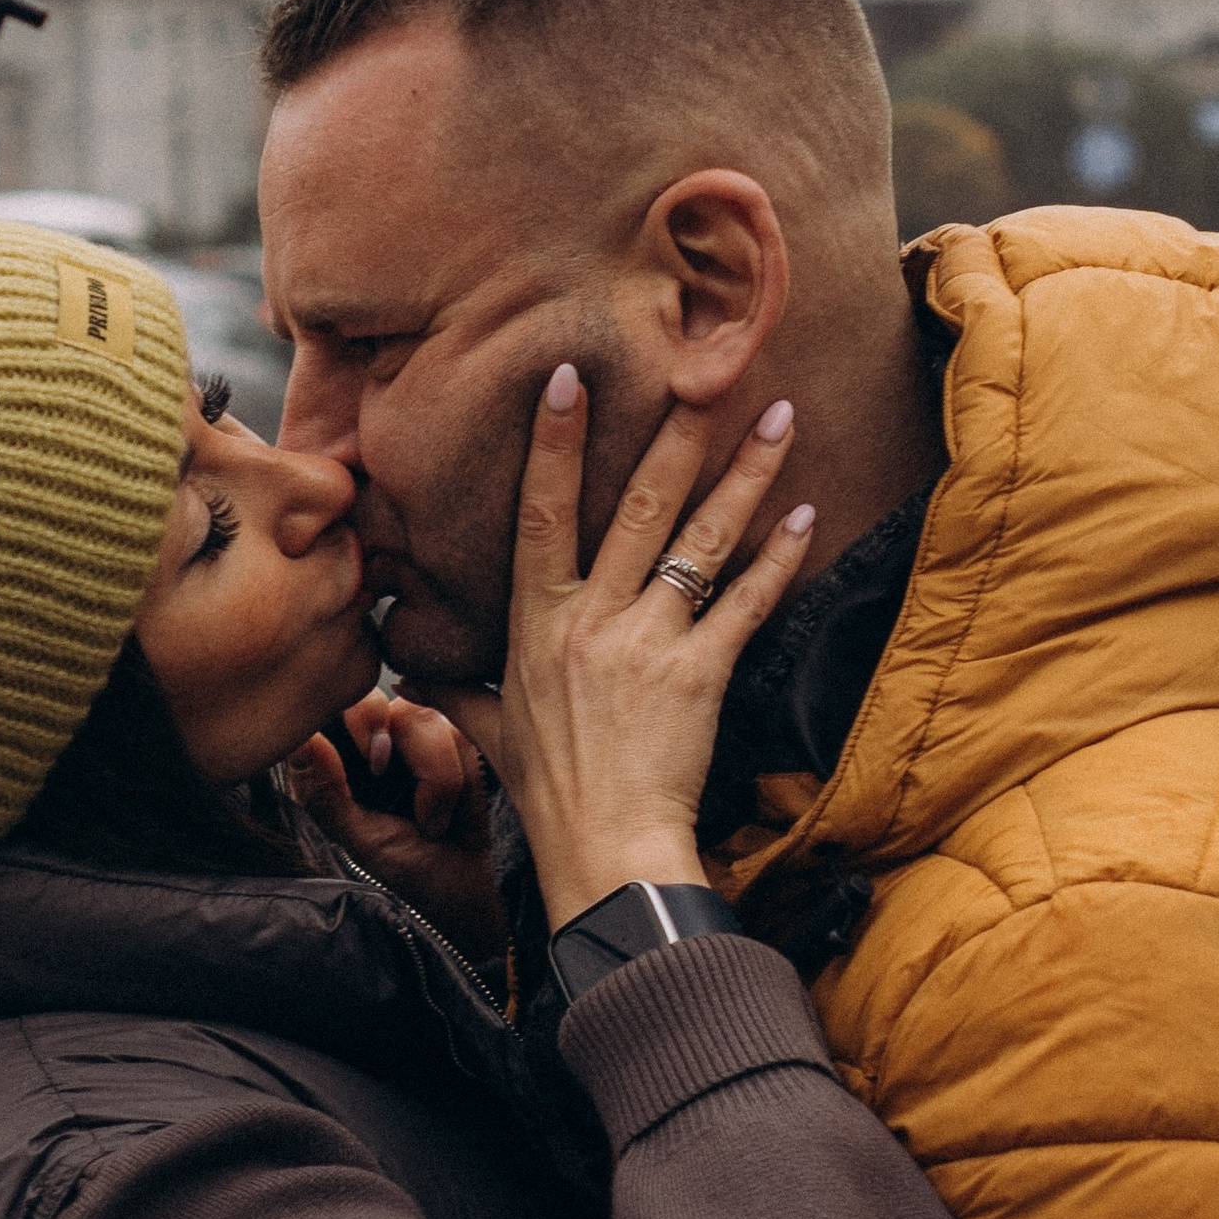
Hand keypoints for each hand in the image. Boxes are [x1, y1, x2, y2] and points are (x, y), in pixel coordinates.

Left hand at [280, 697, 503, 954]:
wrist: (462, 887)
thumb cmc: (403, 865)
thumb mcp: (358, 838)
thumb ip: (325, 792)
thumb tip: (301, 742)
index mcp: (338, 755)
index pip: (335, 704)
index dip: (359, 718)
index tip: (376, 765)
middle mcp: (374, 736)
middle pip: (383, 702)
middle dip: (405, 749)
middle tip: (416, 801)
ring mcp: (417, 734)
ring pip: (425, 719)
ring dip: (437, 779)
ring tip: (431, 822)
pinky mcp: (458, 740)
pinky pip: (460, 735)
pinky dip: (460, 779)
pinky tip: (452, 810)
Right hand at [410, 373, 813, 932]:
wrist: (604, 848)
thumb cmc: (550, 794)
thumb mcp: (490, 731)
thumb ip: (459, 689)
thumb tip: (414, 672)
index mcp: (537, 624)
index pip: (540, 514)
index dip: (554, 445)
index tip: (567, 380)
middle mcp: (591, 620)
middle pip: (636, 507)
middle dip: (675, 433)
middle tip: (707, 370)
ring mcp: (648, 643)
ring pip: (700, 540)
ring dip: (744, 475)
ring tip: (779, 417)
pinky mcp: (701, 673)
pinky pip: (746, 602)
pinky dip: (779, 557)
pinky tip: (804, 512)